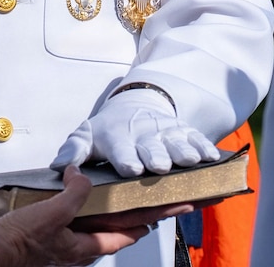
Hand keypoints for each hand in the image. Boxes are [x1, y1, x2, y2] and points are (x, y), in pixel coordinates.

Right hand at [0, 166, 170, 266]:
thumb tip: (83, 176)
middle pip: (118, 232)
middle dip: (140, 218)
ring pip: (99, 229)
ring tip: (128, 201)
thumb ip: (74, 193)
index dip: (152, 220)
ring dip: (115, 216)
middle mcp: (79, 250)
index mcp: (85, 247)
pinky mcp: (51, 240)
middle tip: (158, 204)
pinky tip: (84, 201)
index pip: (128, 234)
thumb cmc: (18, 245)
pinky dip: (89, 212)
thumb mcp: (53, 213)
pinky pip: (78, 224)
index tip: (172, 209)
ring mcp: (66, 246)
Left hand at [52, 88, 221, 176]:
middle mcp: (143, 134)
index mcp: (117, 138)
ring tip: (191, 161)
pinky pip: (195, 137)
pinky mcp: (181, 130)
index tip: (131, 168)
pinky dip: (204, 146)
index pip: (121, 149)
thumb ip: (74, 150)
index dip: (126, 158)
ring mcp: (164, 131)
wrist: (133, 105)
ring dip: (183, 151)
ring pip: (175, 141)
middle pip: (151, 146)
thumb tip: (60, 166)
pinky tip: (212, 157)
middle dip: (156, 155)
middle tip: (162, 166)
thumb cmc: (108, 129)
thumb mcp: (86, 136)